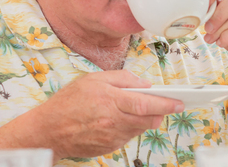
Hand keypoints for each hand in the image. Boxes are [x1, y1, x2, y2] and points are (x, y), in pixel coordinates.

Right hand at [29, 70, 183, 159]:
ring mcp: (111, 136)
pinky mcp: (109, 147)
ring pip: (140, 128)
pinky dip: (130, 127)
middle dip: (160, 112)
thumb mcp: (94, 79)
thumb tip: (145, 84)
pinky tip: (120, 119)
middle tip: (163, 105)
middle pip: (148, 119)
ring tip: (136, 109)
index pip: (146, 103)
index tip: (180, 102)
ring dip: (145, 119)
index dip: (166, 104)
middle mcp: (113, 121)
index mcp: (110, 100)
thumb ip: (123, 79)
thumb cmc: (68, 102)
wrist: (47, 131)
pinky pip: (128, 136)